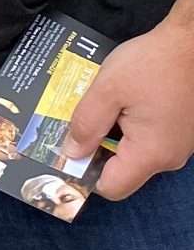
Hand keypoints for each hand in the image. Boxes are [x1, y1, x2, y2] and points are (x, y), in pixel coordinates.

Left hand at [63, 17, 193, 199]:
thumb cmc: (154, 62)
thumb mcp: (108, 89)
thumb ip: (86, 124)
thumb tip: (72, 152)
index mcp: (151, 154)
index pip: (112, 187)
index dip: (86, 173)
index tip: (68, 151)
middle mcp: (170, 157)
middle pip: (124, 169)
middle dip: (98, 148)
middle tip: (79, 121)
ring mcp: (180, 143)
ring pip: (137, 151)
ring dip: (115, 132)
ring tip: (100, 105)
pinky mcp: (183, 129)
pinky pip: (151, 136)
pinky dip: (133, 123)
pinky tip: (123, 99)